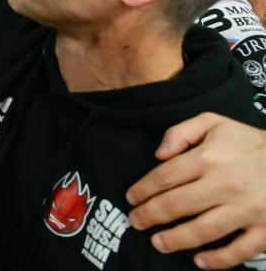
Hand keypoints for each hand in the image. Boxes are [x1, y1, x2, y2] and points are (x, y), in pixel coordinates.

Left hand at [127, 113, 265, 268]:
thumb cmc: (248, 143)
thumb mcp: (213, 123)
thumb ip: (180, 132)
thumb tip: (159, 155)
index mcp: (209, 158)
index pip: (165, 177)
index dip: (143, 189)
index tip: (131, 198)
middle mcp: (226, 184)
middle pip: (178, 204)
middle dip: (151, 215)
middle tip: (136, 221)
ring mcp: (247, 209)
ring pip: (204, 229)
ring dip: (176, 239)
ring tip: (157, 242)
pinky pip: (241, 250)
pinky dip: (219, 259)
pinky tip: (199, 260)